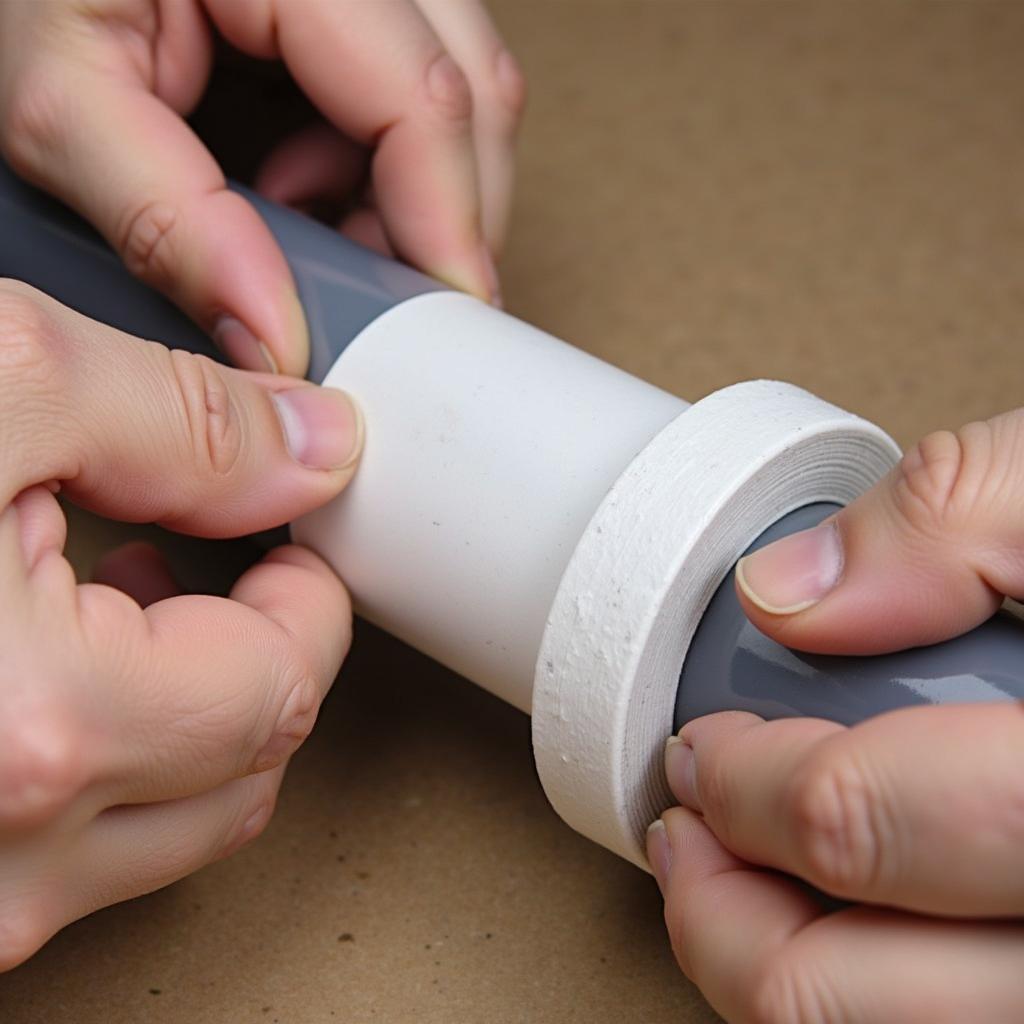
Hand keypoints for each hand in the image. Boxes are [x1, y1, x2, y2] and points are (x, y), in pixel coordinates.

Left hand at [0, 0, 523, 374]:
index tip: (438, 323)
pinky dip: (376, 168)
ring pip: (460, 96)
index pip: (424, 94)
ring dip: (408, 196)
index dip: (447, 224)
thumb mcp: (61, 102)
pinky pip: (414, 93)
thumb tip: (272, 334)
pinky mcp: (351, 10)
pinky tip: (299, 189)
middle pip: (474, 95)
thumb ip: (164, 218)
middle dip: (443, 218)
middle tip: (379, 299)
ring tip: (311, 232)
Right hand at [0, 281, 360, 969]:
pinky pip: (66, 850)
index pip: (282, 686)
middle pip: (243, 768)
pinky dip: (100, 754)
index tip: (290, 539)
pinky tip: (51, 654)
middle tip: (226, 560)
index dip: (308, 600)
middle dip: (260, 656)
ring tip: (125, 591)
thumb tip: (315, 445)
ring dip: (185, 709)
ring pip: (163, 824)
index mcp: (42, 727)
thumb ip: (176, 415)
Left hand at [648, 411, 1023, 1021]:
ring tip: (727, 896)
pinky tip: (845, 937)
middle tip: (687, 835)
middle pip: (851, 1003)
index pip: (871, 829)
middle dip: (725, 917)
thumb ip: (958, 517)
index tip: (698, 752)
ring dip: (779, 982)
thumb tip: (790, 591)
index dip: (744, 788)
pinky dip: (870, 1000)